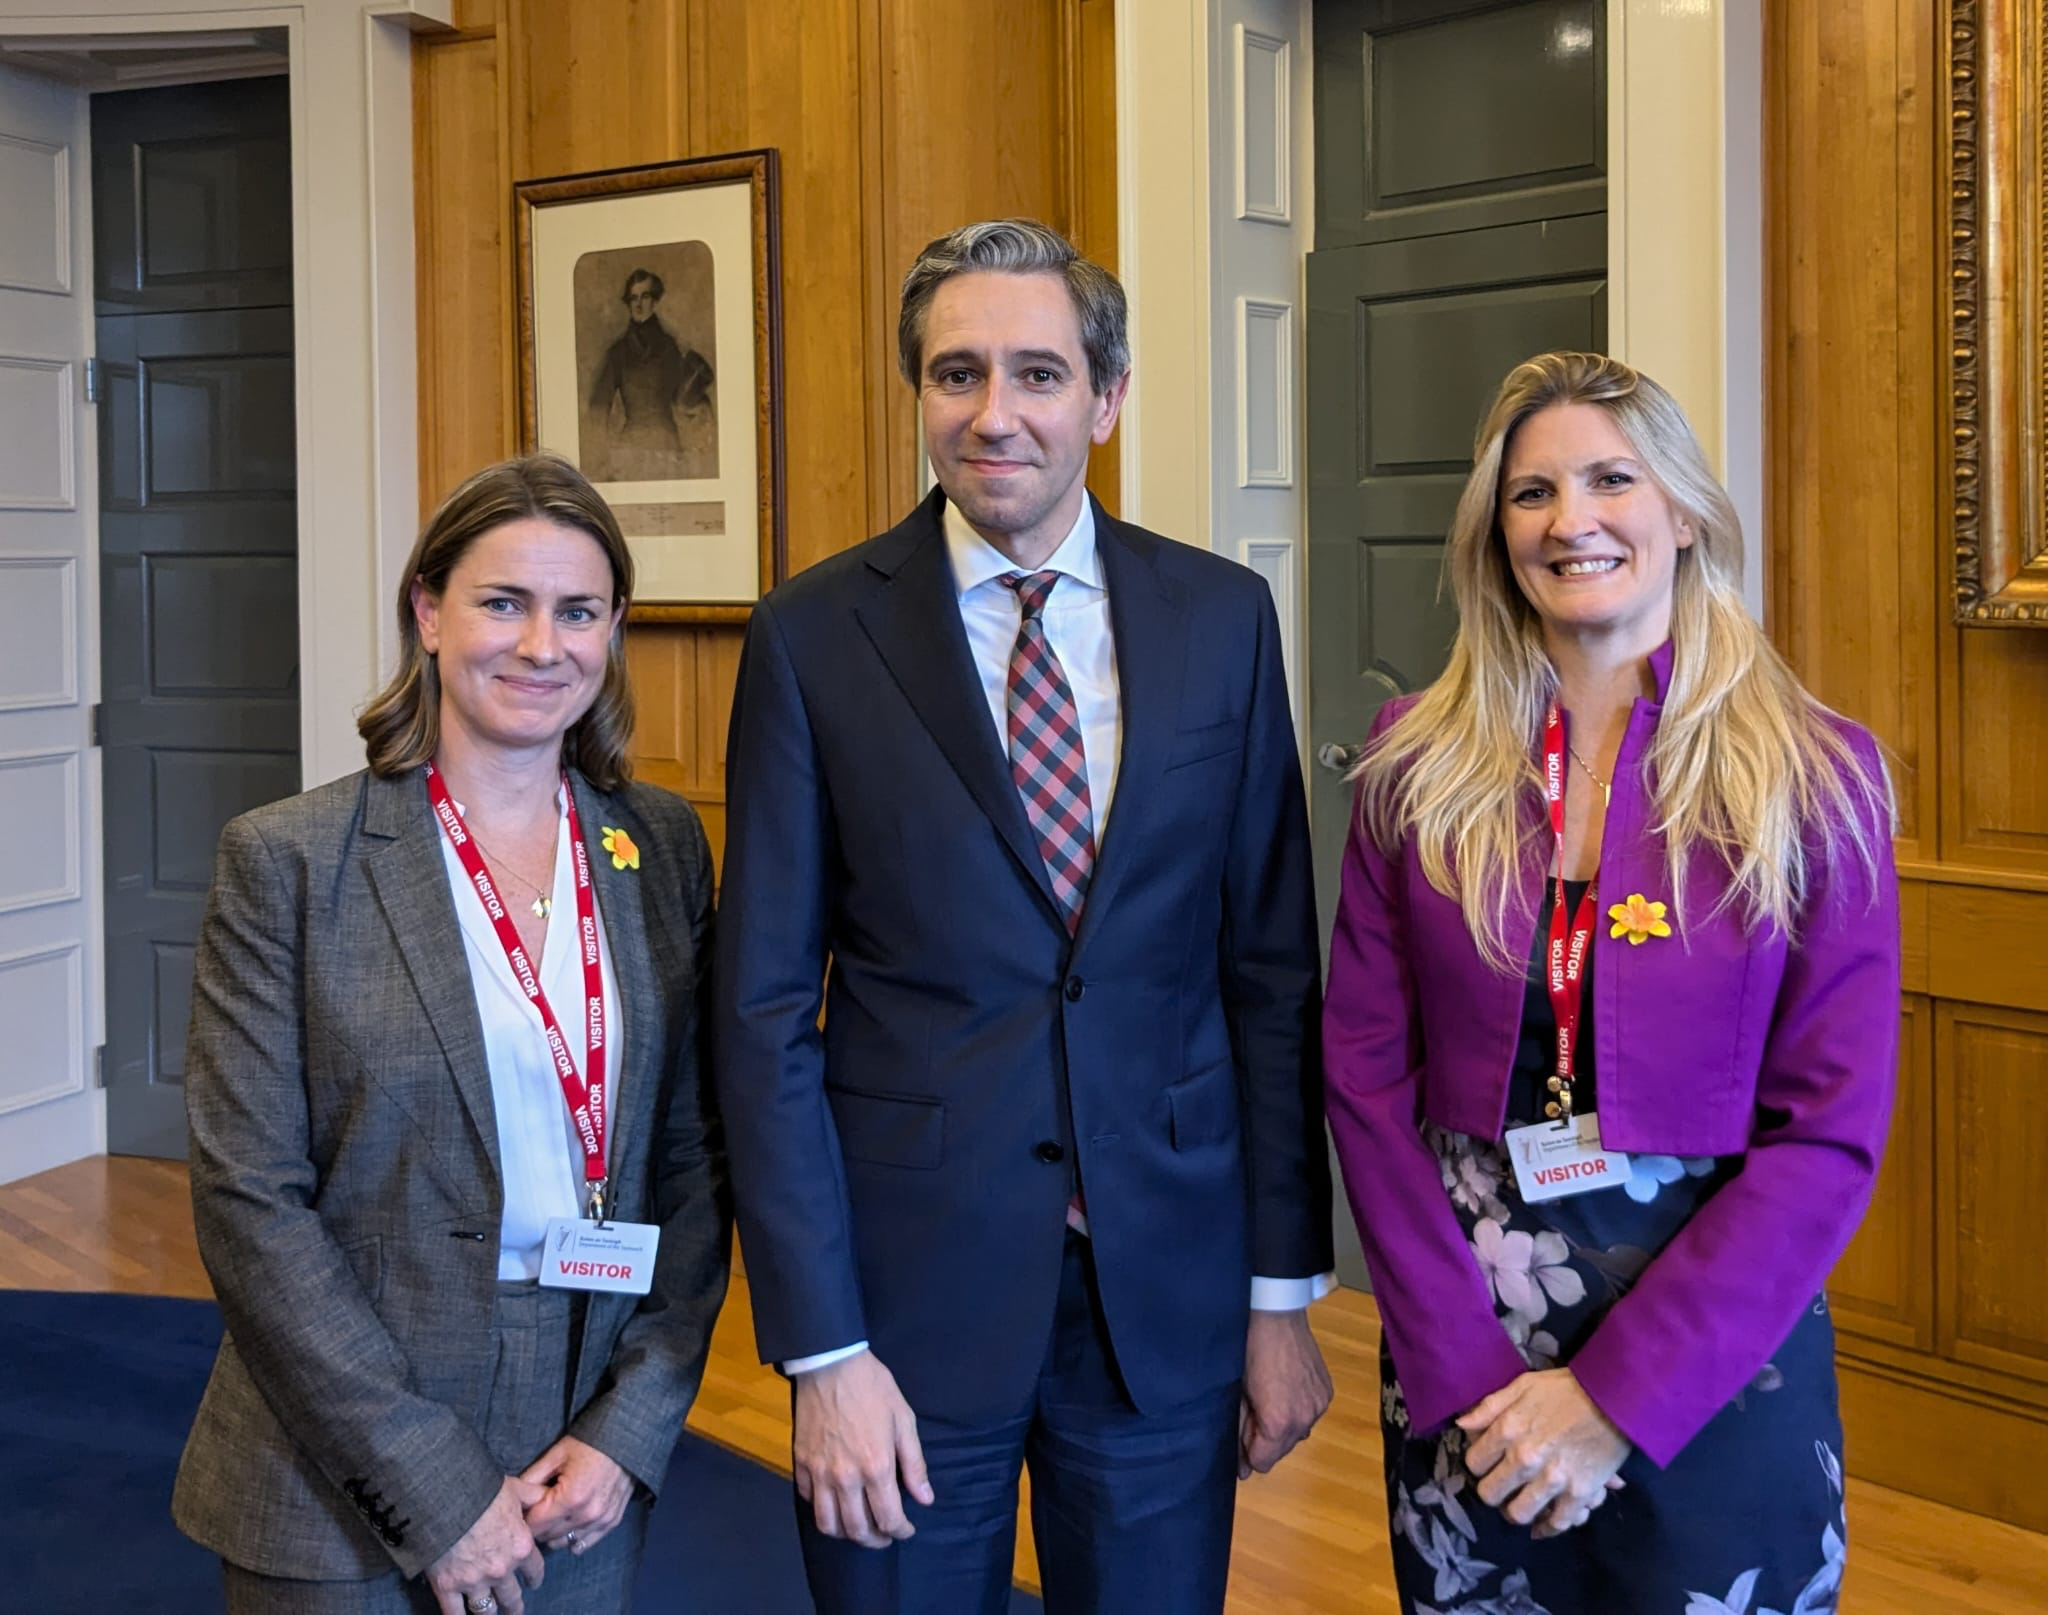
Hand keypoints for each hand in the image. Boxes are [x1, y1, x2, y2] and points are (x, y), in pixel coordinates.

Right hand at [425, 1475, 545, 1614]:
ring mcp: (474, 1581)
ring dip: (490, 1614)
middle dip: (515, 1605)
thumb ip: (534, 1497)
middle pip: (512, 1597)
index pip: (535, 1569)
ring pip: (486, 1609)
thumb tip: (549, 1496)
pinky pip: (454, 1613)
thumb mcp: (516, 1489)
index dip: (535, 1576)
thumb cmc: (483, 1491)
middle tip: (515, 1610)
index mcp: (521, 1547)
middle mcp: (501, 1570)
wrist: (445, 1499)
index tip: (533, 1582)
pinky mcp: (448, 1587)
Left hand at [520, 1435, 633, 1555]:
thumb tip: (512, 1496)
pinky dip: (573, 1538)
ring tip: (552, 1516)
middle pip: (548, 1536)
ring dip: (554, 1533)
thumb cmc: (589, 1443)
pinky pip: (585, 1543)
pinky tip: (568, 1525)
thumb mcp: (556, 1454)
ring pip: (565, 1542)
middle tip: (534, 1511)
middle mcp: (586, 1514)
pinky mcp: (612, 1521)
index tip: (520, 1509)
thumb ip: (532, 1478)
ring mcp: (601, 1520)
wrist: (626, 1439)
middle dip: (537, 1526)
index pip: (534, 1524)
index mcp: (570, 1497)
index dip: (523, 1518)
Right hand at [791, 1349, 933, 1548]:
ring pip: (828, 1523)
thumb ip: (914, 1464)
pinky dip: (822, 1510)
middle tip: (885, 1535)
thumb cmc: (873, 1388)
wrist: (831, 1364)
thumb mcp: (904, 1420)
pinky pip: (808, 1500)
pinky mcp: (802, 1463)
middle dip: (875, 1540)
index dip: (901, 1531)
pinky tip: (834, 1503)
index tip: (907, 1528)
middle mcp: (845, 1477)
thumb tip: (925, 1498)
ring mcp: (820, 1472)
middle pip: (857, 1529)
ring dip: (846, 1533)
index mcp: (876, 1466)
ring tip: (859, 1527)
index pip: (889, 1518)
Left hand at [1238, 1309, 1332, 1478]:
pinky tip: (1284, 1393)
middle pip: (1282, 1451)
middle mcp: (1304, 1419)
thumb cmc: (1249, 1350)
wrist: (1275, 1315)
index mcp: (1278, 1422)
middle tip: (1251, 1416)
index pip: (1263, 1462)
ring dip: (1282, 1427)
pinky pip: (1310, 1415)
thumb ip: (1241, 1429)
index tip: (1240, 1438)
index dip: (1248, 1453)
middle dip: (1265, 1441)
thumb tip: (1242, 1465)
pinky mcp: (1326, 1392)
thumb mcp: (1238, 1393)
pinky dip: (1297, 1411)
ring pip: (1297, 1434)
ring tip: (1268, 1401)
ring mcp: (1318, 1406)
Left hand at [1457, 1369, 1629, 1534]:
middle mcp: (1525, 1458)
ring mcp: (1552, 1479)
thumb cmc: (1565, 1389)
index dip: (1477, 1464)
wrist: (1613, 1397)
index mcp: (1508, 1430)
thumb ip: (1489, 1407)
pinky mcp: (1579, 1494)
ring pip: (1519, 1514)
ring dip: (1516, 1511)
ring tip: (1519, 1504)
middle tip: (1501, 1486)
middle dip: (1492, 1491)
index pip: (1474, 1463)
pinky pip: (1557, 1523)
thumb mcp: (1522, 1386)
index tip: (1486, 1464)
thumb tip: (1461, 1425)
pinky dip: (1548, 1528)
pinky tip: (1542, 1524)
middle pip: (1490, 1493)